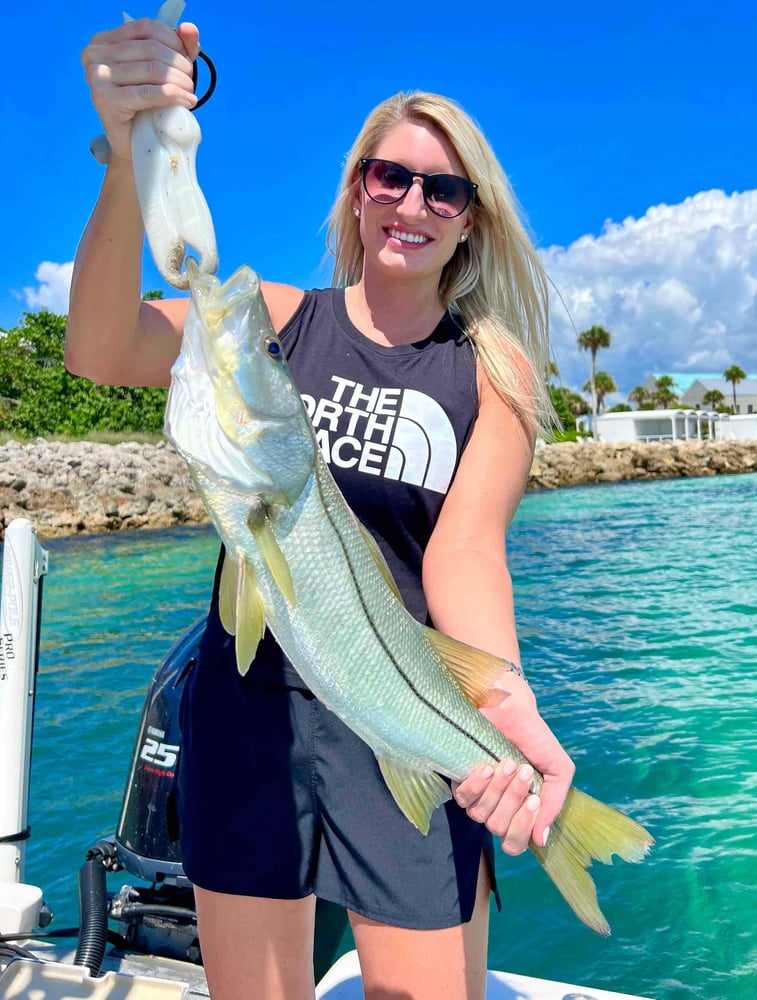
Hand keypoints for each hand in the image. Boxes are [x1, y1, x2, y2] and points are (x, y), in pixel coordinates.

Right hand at [81, 18, 199, 160]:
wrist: (136, 145)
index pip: (146, 28)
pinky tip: (187, 101)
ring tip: (190, 93)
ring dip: (180, 81)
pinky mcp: (105, 100)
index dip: (174, 41)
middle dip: (179, 64)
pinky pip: (149, 92)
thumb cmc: (148, 107)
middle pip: (151, 48)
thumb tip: (190, 28)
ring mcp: (96, 77)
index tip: (188, 60)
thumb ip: (177, 46)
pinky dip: (174, 95)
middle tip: (190, 82)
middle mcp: (94, 55)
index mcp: (104, 41)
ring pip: (152, 69)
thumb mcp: (163, 71)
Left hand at [452, 691, 574, 853]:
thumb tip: (541, 839)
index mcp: (520, 810)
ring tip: (508, 762)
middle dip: (513, 800)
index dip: (523, 828)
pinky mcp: (460, 779)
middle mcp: (497, 807)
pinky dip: (477, 784)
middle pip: (499, 829)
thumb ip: (553, 804)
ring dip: (498, 789)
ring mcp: (478, 795)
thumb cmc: (535, 738)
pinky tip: (487, 766)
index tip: (534, 800)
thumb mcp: (557, 770)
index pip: (515, 843)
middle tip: (523, 771)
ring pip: (481, 815)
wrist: (512, 709)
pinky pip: (463, 798)